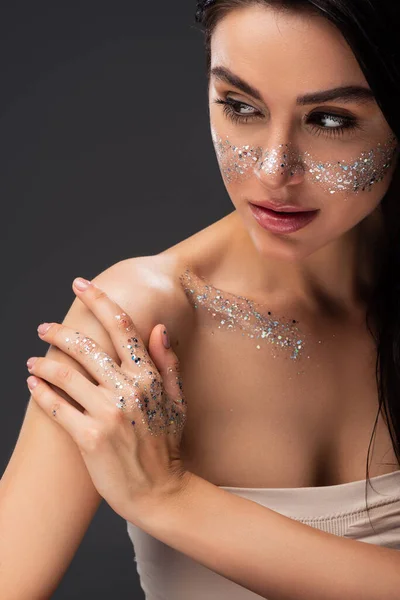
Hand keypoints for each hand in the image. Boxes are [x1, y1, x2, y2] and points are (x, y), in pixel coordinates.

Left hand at [26, 277, 189, 523]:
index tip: (81, 285)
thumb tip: (158, 328)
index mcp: (149, 377)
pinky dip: (41, 393)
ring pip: (66, 374)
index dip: (99, 301)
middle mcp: (128, 390)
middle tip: (43, 328)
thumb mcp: (177, 400)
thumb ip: (167, 362)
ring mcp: (108, 413)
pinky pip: (57, 407)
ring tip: (32, 361)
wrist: (159, 492)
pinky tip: (33, 385)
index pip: (121, 327)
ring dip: (44, 364)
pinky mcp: (89, 437)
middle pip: (86, 347)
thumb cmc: (167, 445)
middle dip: (59, 332)